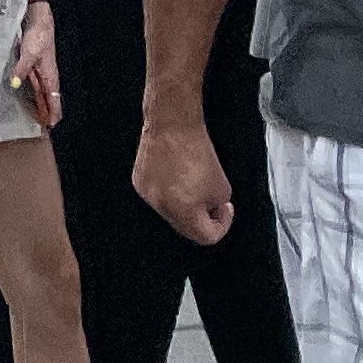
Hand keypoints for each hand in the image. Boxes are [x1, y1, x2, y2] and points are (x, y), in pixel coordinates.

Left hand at [15, 0, 60, 129]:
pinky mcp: (34, 64)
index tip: (53, 126)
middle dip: (47, 111)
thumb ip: (21, 70)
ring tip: (36, 115)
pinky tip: (26, 95)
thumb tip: (14, 85)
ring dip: (40, 102)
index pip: (54, 100)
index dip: (54, 113)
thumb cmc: (38, 38)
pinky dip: (33, 91)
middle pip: (49, 98)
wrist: (40, 22)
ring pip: (42, 91)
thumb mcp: (29, 55)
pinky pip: (35, 82)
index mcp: (51, 76)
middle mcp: (48, 75)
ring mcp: (41, 70)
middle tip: (44, 125)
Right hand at [136, 113, 233, 242]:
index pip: (206, 237)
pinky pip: (158, 198)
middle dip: (202, 217)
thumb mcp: (223, 188)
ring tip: (192, 183)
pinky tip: (175, 176)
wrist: (173, 126)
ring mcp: (147, 195)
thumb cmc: (197, 151)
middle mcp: (161, 206)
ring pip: (171, 213)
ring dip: (185, 205)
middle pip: (186, 228)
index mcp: (183, 211)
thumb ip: (216, 208)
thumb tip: (208, 211)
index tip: (223, 210)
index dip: (222, 225)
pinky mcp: (139, 183)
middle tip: (211, 201)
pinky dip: (169, 193)